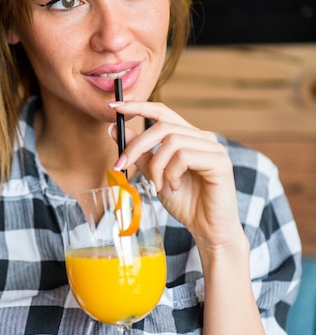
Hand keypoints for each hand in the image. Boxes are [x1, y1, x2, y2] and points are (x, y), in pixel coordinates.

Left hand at [109, 101, 243, 250]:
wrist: (207, 229)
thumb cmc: (185, 202)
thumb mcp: (155, 174)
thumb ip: (140, 153)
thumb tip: (114, 130)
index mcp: (188, 137)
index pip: (163, 112)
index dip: (139, 106)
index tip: (115, 106)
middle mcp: (203, 137)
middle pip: (163, 126)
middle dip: (137, 145)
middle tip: (121, 164)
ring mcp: (214, 148)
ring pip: (172, 142)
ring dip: (157, 166)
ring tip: (158, 186)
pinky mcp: (219, 161)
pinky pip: (184, 156)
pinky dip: (172, 174)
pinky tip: (174, 188)